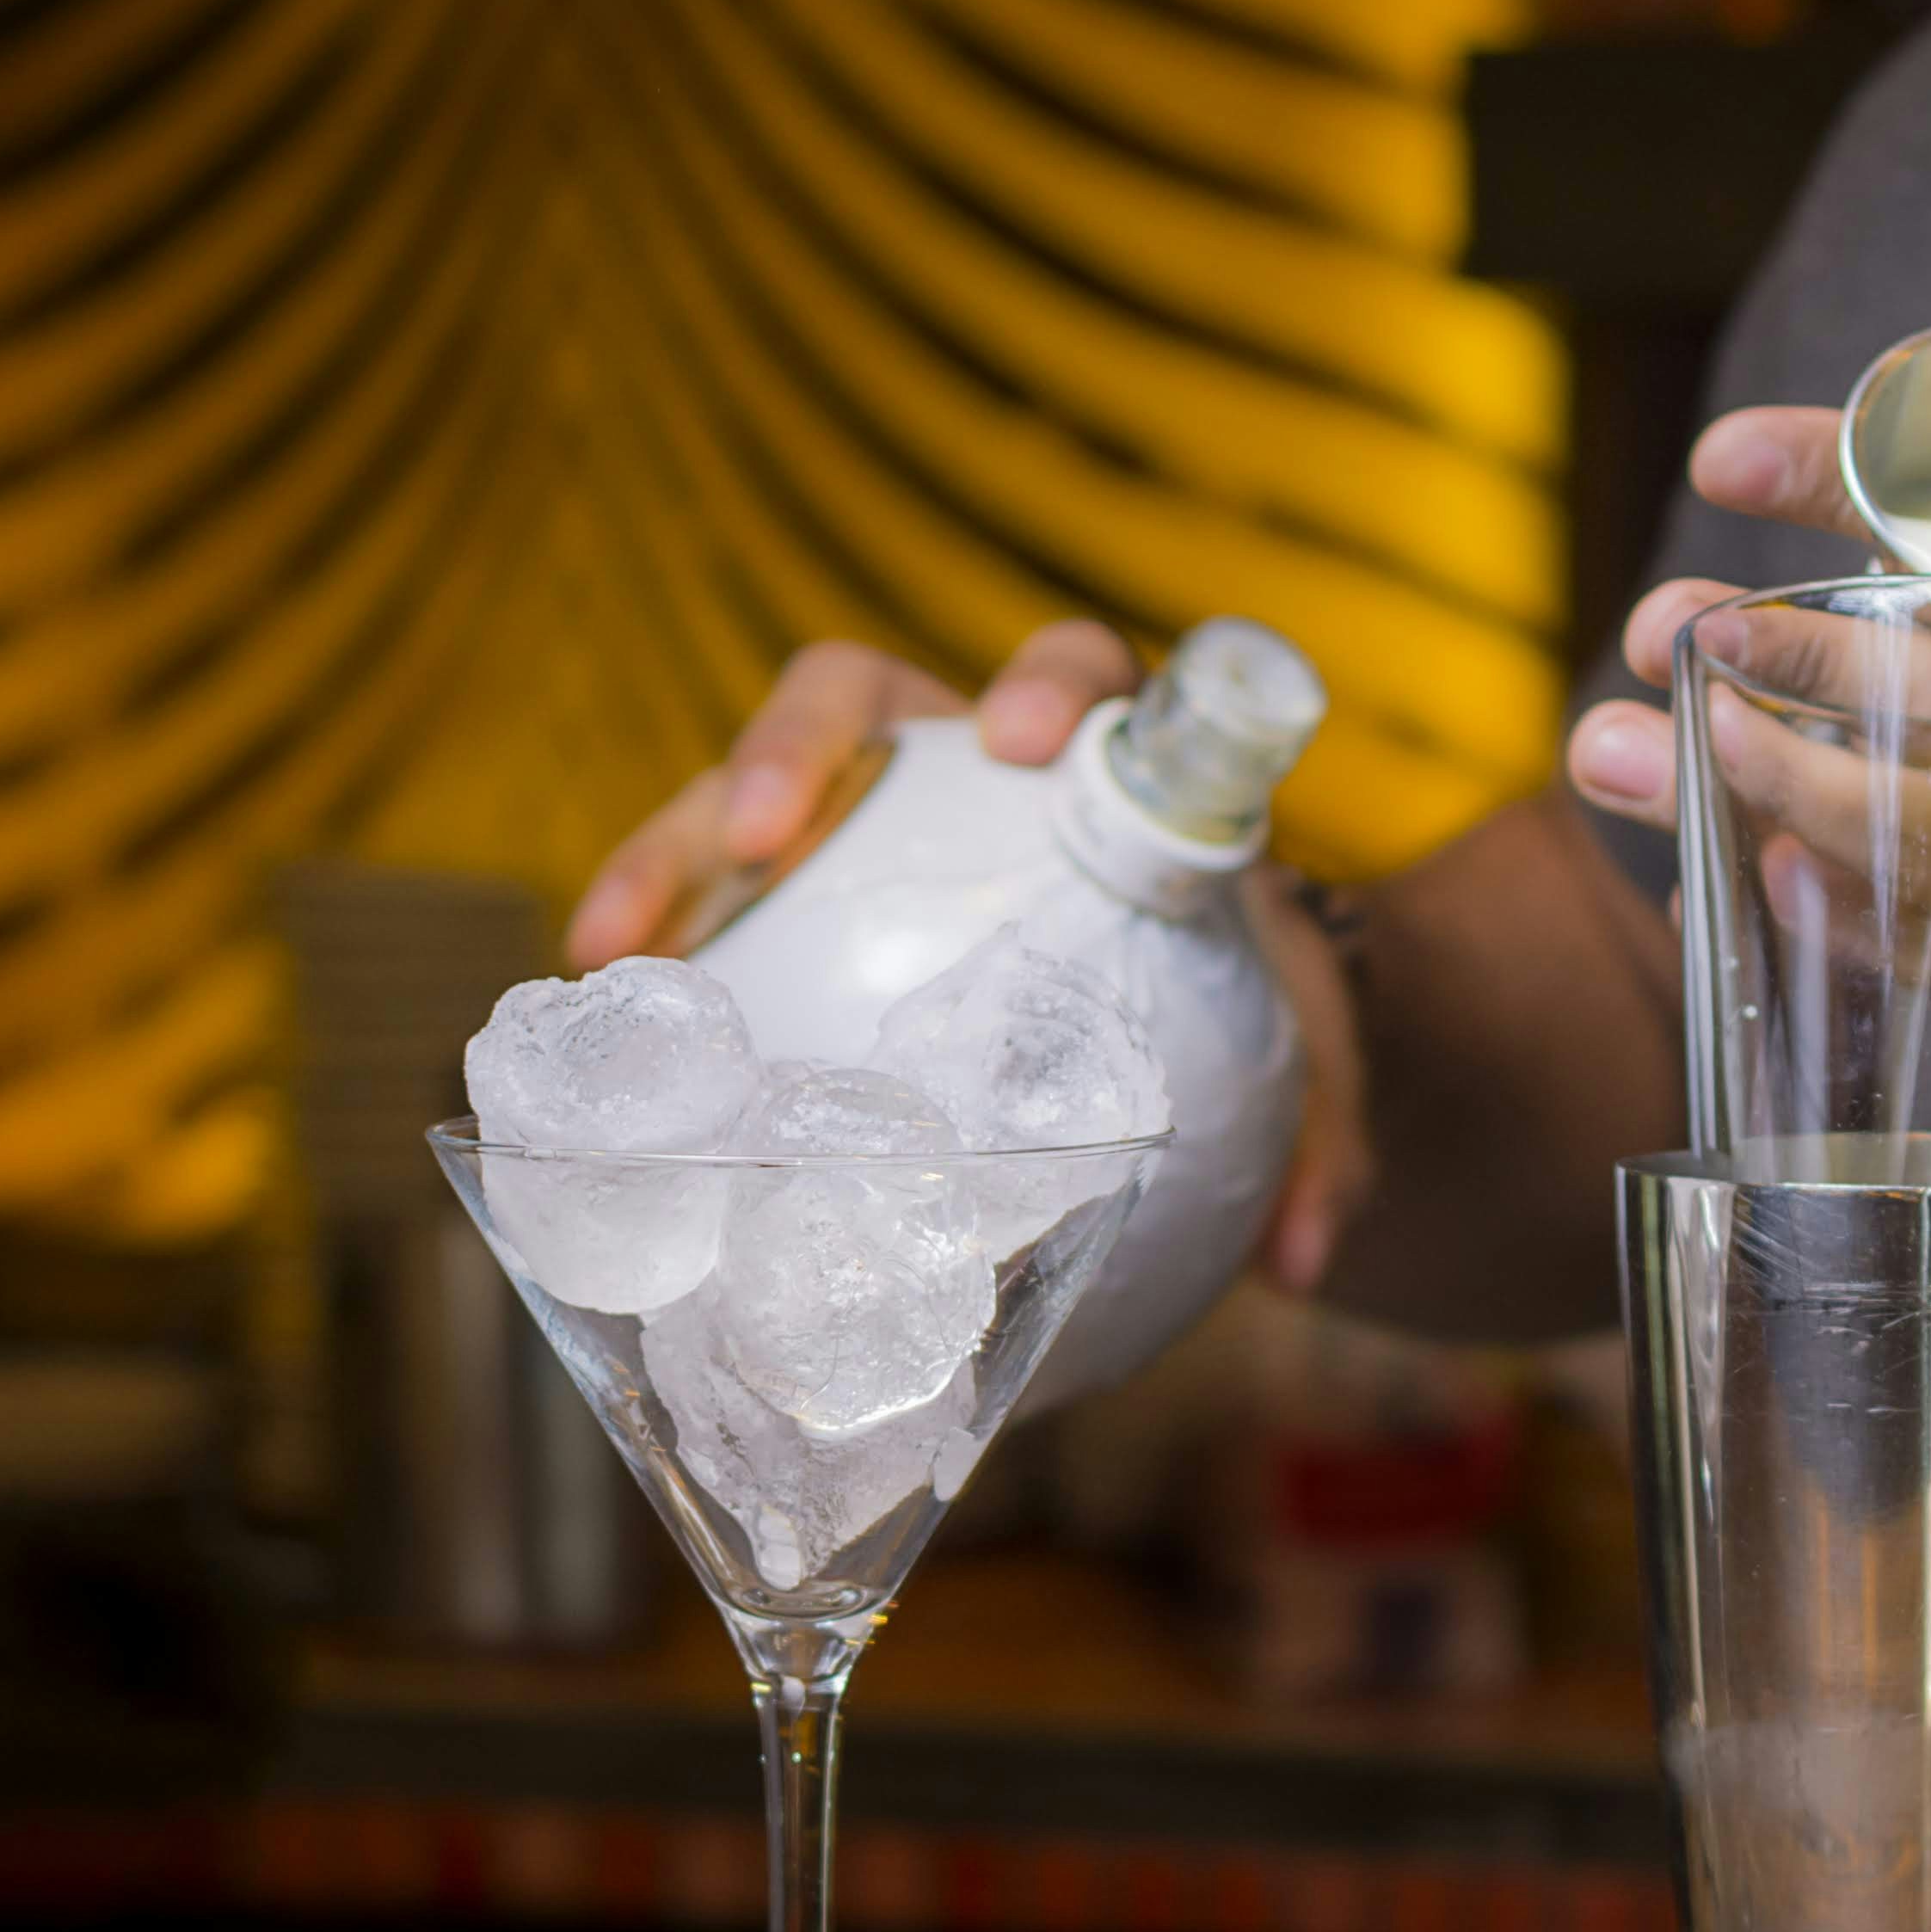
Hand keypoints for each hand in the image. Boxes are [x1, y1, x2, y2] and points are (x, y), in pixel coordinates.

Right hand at [567, 620, 1373, 1296]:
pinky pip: (704, 901)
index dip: (1046, 683)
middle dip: (800, 744)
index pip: (1077, 672)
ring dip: (673, 852)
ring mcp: (860, 827)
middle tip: (764, 830)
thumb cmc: (1243, 1018)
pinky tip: (603, 1027)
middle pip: (861, 700)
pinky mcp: (791, 901)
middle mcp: (960, 773)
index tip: (1020, 741)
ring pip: (750, 793)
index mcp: (1095, 775)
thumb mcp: (1302, 1071)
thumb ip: (1327, 1146)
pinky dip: (650, 945)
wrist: (1189, 1035)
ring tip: (615, 950)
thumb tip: (1306, 1259)